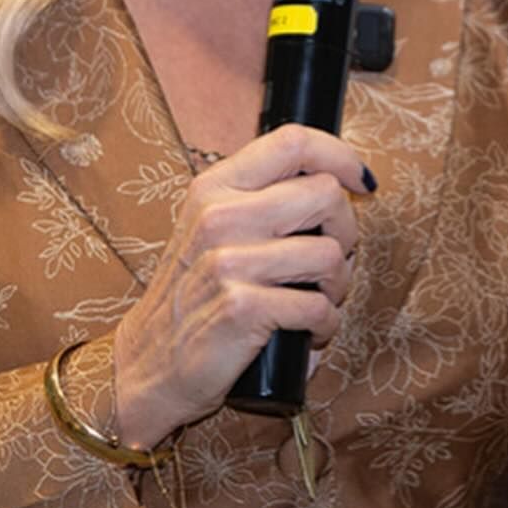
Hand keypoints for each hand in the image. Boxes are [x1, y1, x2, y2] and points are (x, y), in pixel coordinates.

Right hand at [112, 123, 372, 447]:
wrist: (148, 364)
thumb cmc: (194, 295)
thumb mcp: (212, 229)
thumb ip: (261, 199)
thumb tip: (337, 181)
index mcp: (215, 187)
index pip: (293, 142)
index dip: (340, 156)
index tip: (360, 181)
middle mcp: (220, 216)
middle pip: (325, 194)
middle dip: (346, 231)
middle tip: (331, 260)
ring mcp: (229, 261)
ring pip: (330, 253)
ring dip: (338, 284)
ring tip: (318, 299)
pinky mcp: (242, 308)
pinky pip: (318, 307)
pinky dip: (325, 325)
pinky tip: (309, 332)